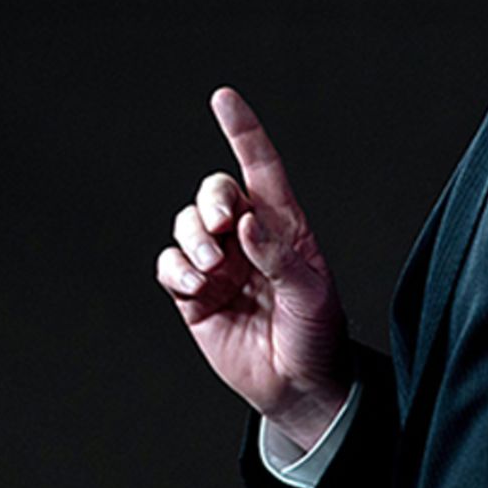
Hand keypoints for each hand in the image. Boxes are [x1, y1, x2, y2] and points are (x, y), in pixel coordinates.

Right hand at [156, 87, 351, 446]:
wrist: (298, 388)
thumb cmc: (317, 335)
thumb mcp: (311, 294)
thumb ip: (279, 256)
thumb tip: (246, 224)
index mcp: (284, 226)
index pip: (261, 167)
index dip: (242, 131)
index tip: (223, 99)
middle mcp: (247, 238)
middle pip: (215, 192)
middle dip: (212, 200)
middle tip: (222, 225)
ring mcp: (218, 265)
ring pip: (187, 225)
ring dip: (193, 238)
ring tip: (211, 269)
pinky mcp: (192, 295)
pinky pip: (170, 265)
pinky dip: (175, 270)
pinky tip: (193, 286)